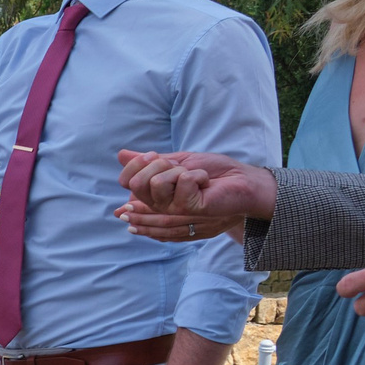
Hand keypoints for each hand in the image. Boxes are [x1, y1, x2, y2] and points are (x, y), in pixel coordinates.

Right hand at [114, 149, 272, 241]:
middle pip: (137, 182)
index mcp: (154, 194)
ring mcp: (173, 209)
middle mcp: (159, 205)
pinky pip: (183, 181)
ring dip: (181, 170)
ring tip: (197, 177)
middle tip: (182, 168)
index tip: (155, 157)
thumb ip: (150, 161)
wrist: (242, 179)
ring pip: (158, 182)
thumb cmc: (213, 172)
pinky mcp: (189, 210)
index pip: (126, 181)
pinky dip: (198, 174)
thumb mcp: (177, 161)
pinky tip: (206, 183)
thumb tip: (121, 154)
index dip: (136, 164)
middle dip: (160, 165)